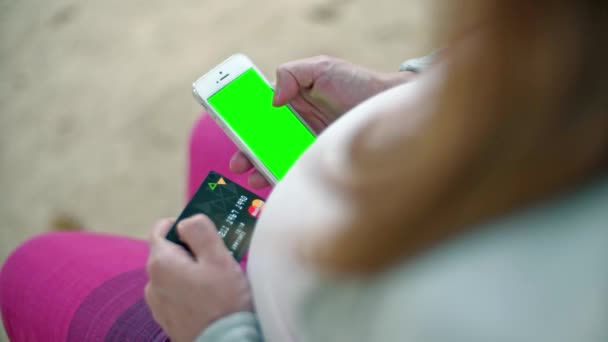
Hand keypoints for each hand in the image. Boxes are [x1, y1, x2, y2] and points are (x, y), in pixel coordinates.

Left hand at [145, 216, 252, 341]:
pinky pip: (177, 293)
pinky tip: (211, 297)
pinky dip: (190, 288)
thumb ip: (200, 231)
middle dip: (192, 248)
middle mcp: (152, 282)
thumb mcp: (218, 258)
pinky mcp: (167, 319)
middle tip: (219, 254)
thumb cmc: (223, 303)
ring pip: (174, 273)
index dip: (182, 223)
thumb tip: (187, 220)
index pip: (161, 228)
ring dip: (192, 270)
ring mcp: (158, 304)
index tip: (204, 230)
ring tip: (218, 279)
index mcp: (160, 262)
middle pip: (169, 251)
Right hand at [230, 55, 414, 188]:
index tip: (231, 131)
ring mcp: (308, 146)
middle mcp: (297, 126)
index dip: (243, 123)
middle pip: (264, 142)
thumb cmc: (358, 84)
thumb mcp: (322, 68)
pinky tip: (275, 184)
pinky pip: (298, 173)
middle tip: (237, 163)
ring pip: (277, 160)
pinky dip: (283, 179)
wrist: (389, 109)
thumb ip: (292, 73)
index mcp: (292, 103)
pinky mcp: (321, 163)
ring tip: (252, 177)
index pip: (261, 114)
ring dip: (260, 169)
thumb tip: (272, 99)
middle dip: (246, 153)